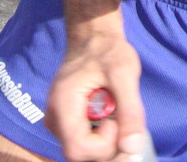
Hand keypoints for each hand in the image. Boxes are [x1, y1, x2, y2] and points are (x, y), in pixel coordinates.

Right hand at [45, 30, 144, 161]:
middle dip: (107, 146)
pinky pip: (82, 140)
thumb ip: (130, 111)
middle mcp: (54, 118)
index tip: (117, 119)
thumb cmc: (108, 50)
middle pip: (79, 153)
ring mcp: (58, 122)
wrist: (94, 36)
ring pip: (82, 149)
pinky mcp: (65, 121)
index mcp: (63, 106)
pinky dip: (100, 136)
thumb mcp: (125, 74)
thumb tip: (132, 148)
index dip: (104, 145)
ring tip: (115, 113)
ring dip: (105, 141)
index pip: (78, 149)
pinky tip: (109, 117)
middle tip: (123, 121)